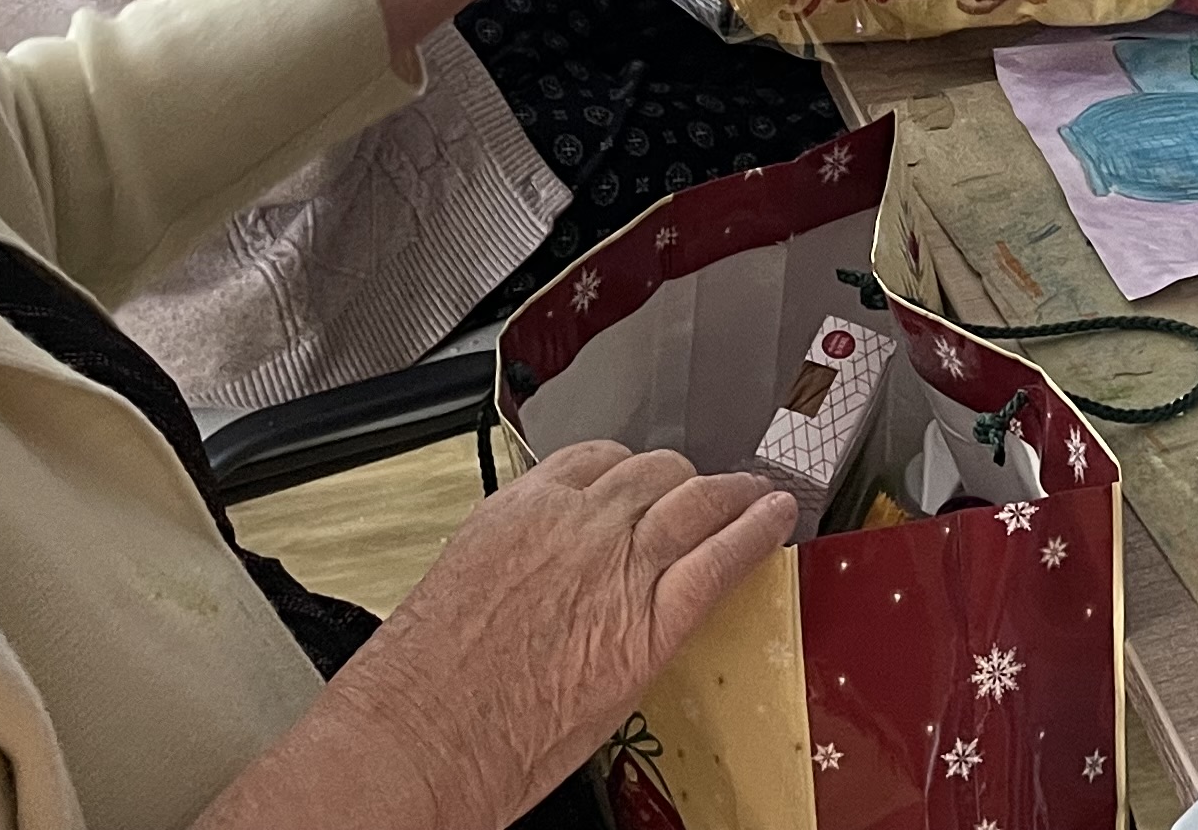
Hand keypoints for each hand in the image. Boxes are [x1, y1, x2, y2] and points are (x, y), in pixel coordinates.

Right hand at [305, 442, 799, 829]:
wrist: (420, 737)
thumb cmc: (422, 684)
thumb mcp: (464, 585)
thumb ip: (517, 562)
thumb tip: (542, 577)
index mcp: (523, 509)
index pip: (597, 460)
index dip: (630, 473)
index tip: (641, 484)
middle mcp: (578, 524)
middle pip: (655, 473)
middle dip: (682, 483)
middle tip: (701, 497)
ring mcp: (619, 567)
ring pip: (695, 501)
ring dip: (729, 496)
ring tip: (753, 496)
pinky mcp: (651, 624)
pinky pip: (719, 561)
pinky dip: (756, 533)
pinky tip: (776, 520)